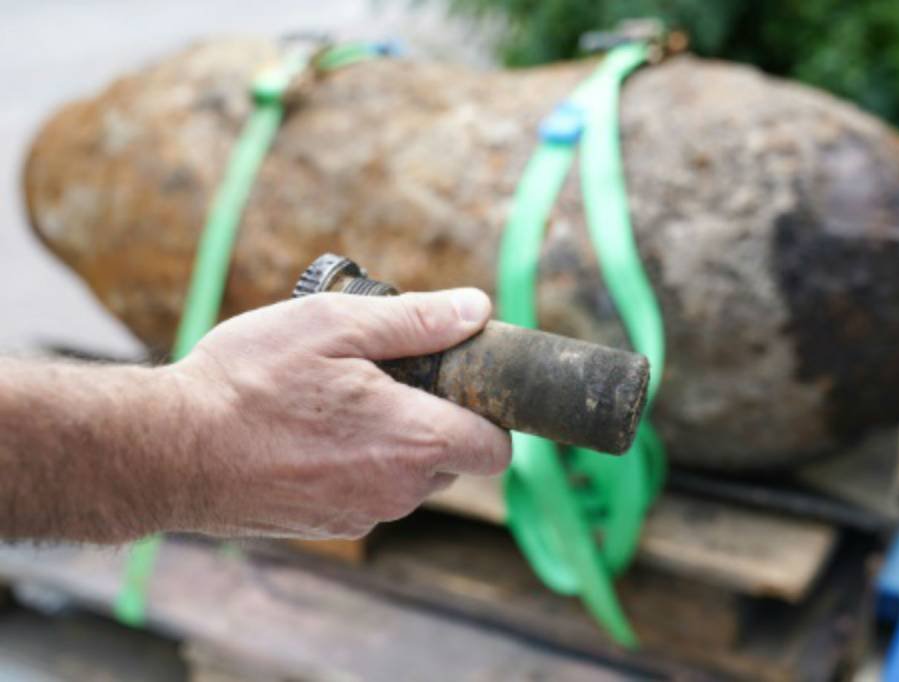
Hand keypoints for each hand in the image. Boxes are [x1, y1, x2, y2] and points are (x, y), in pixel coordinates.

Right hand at [168, 288, 511, 539]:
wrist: (168, 450)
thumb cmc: (248, 382)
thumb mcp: (335, 325)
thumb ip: (418, 321)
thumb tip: (478, 310)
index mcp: (415, 440)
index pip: (496, 448)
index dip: (489, 413)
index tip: (458, 382)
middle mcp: (398, 491)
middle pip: (452, 458)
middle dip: (434, 417)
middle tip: (384, 376)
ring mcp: (362, 515)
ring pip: (408, 475)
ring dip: (392, 439)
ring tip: (339, 399)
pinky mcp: (329, 525)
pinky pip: (369, 491)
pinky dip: (357, 463)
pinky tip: (312, 431)